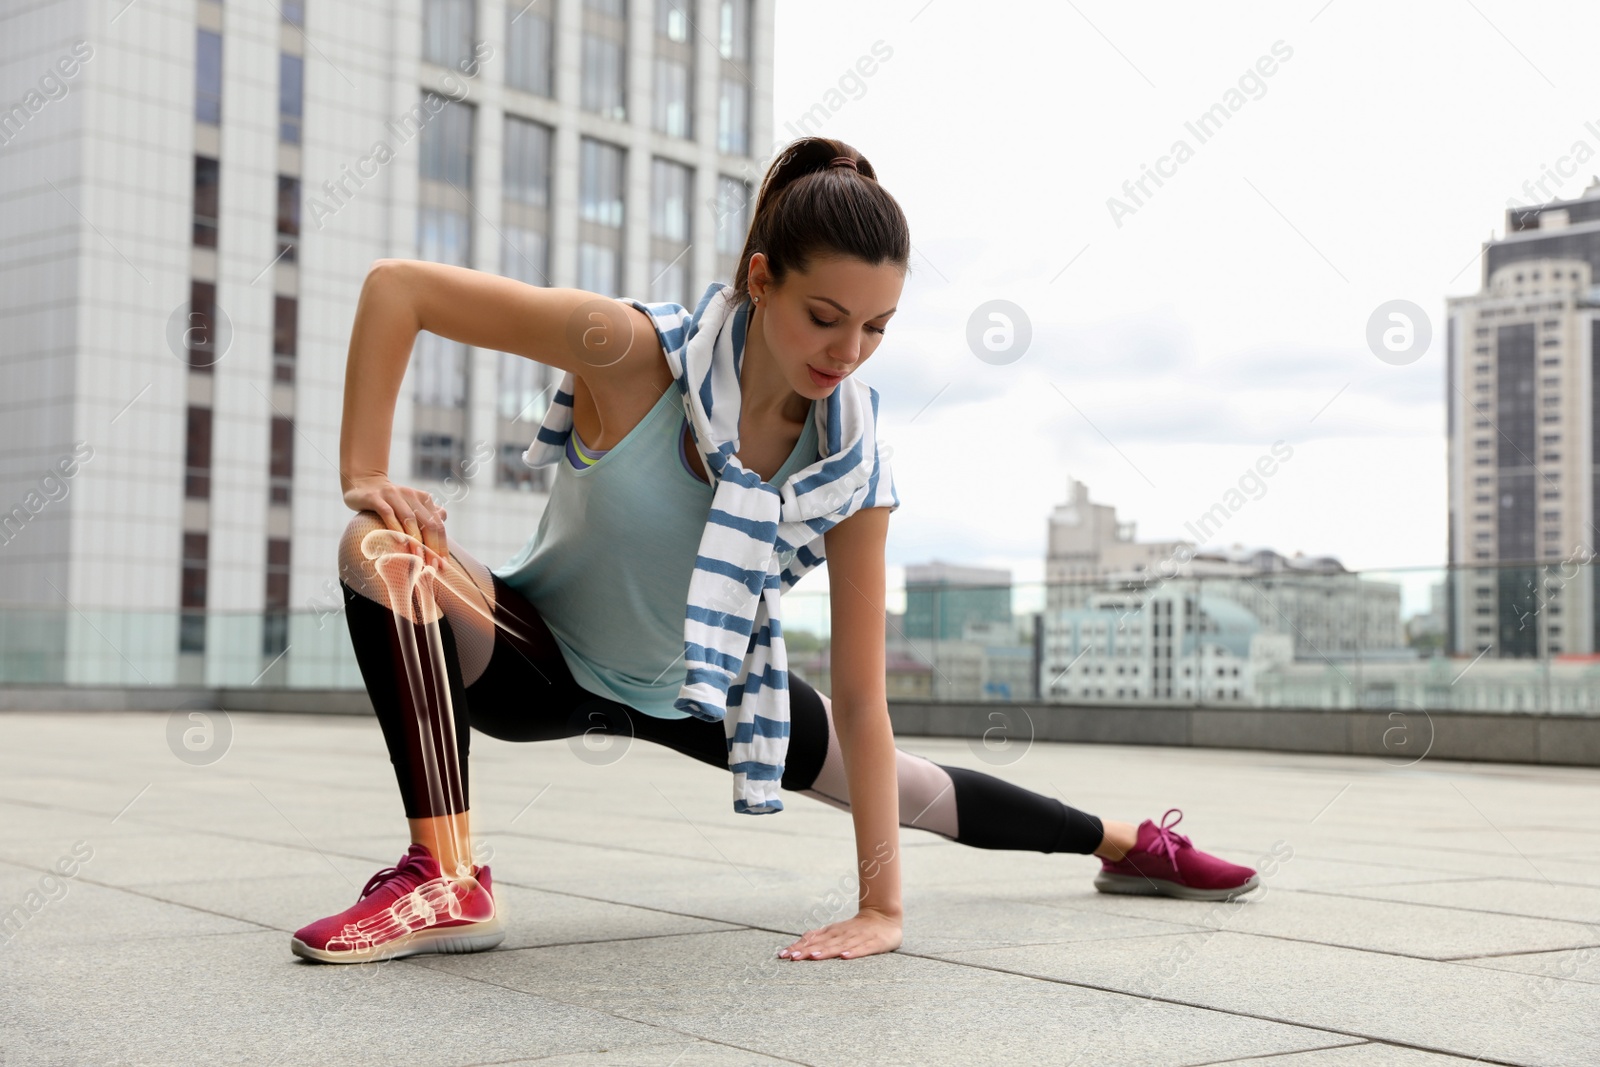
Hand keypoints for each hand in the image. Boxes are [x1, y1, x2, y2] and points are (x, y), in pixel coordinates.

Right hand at [343, 474, 449, 567]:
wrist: (363, 483)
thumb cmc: (390, 501)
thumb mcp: (410, 506)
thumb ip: (426, 513)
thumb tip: (444, 518)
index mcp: (423, 499)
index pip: (438, 525)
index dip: (442, 545)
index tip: (443, 566)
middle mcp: (411, 495)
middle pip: (428, 523)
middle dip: (432, 546)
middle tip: (433, 566)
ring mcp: (393, 495)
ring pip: (409, 518)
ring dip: (415, 540)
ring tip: (419, 558)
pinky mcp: (375, 497)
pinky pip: (387, 513)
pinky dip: (394, 526)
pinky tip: (399, 541)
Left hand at [778, 907, 901, 960]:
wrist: (885, 915)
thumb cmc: (857, 928)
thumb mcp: (836, 930)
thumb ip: (818, 937)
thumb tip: (797, 944)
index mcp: (833, 932)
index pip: (813, 940)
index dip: (798, 947)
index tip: (783, 955)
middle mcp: (843, 934)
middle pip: (823, 944)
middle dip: (807, 950)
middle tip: (792, 958)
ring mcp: (858, 938)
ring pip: (840, 946)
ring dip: (826, 951)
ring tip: (813, 957)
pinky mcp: (874, 943)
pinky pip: (863, 949)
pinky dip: (854, 953)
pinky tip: (844, 957)